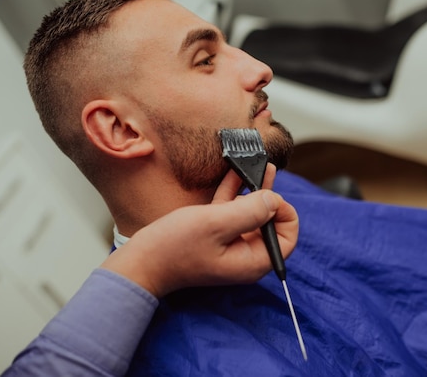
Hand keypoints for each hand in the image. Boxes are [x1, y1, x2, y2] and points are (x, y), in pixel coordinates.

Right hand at [100, 164, 298, 296]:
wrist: (139, 262)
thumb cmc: (175, 247)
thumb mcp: (216, 223)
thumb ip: (249, 211)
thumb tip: (274, 199)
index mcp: (252, 261)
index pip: (286, 238)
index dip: (284, 213)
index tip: (269, 194)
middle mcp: (245, 256)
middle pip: (270, 224)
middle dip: (270, 197)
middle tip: (266, 170)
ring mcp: (229, 246)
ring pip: (250, 214)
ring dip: (253, 190)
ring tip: (259, 165)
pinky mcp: (214, 236)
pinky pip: (231, 212)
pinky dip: (234, 193)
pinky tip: (237, 172)